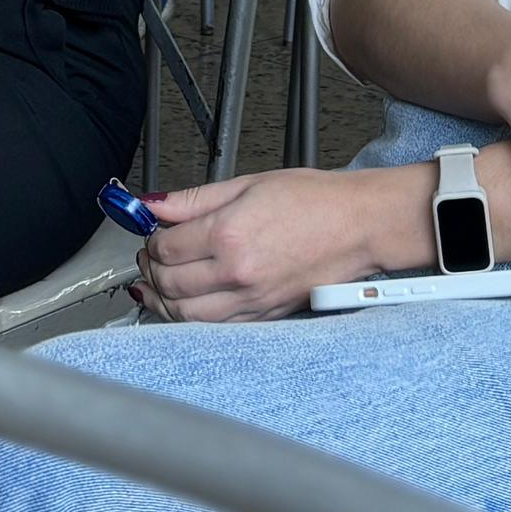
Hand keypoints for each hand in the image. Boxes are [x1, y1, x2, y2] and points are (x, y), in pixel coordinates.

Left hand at [130, 169, 404, 321]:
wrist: (360, 225)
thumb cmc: (315, 201)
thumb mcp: (249, 183)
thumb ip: (194, 199)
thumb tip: (153, 204)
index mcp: (229, 233)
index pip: (165, 247)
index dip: (150, 239)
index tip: (152, 233)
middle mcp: (236, 272)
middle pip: (169, 283)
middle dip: (151, 270)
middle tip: (151, 256)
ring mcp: (251, 299)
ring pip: (185, 315)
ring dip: (163, 301)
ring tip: (159, 284)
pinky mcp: (264, 316)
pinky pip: (214, 327)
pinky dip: (191, 319)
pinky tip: (186, 304)